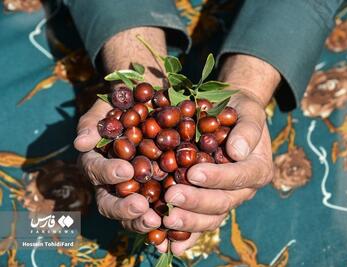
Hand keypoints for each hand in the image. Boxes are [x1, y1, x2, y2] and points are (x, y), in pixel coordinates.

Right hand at [74, 27, 201, 254]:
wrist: (154, 98)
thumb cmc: (126, 100)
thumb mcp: (108, 105)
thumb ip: (93, 123)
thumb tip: (80, 144)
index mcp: (99, 162)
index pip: (97, 172)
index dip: (108, 173)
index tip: (126, 170)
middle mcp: (114, 182)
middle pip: (111, 203)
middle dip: (124, 209)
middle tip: (141, 208)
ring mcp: (135, 189)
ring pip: (134, 213)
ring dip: (142, 220)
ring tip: (159, 220)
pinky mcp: (157, 191)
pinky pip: (158, 210)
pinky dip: (165, 218)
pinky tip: (176, 224)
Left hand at [156, 54, 280, 254]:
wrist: (230, 116)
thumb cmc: (239, 111)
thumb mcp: (248, 111)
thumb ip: (248, 129)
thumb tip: (238, 152)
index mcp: (257, 168)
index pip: (240, 177)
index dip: (217, 178)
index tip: (192, 173)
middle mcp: (243, 189)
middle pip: (223, 202)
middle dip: (196, 202)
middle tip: (170, 197)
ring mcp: (226, 199)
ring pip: (211, 218)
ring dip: (188, 222)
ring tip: (165, 219)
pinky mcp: (209, 204)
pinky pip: (199, 224)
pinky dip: (185, 237)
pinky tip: (168, 245)